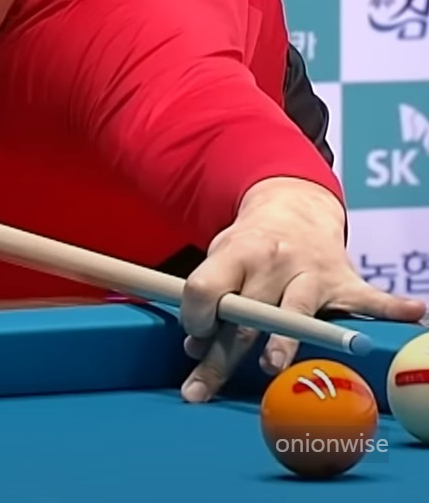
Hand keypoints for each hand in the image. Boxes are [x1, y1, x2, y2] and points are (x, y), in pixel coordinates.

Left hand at [179, 177, 425, 403]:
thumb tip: (195, 349)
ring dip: (282, 341)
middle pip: (245, 315)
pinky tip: (411, 312)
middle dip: (220, 358)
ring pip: (295, 312)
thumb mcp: (223, 259)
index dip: (196, 315)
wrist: (292, 208)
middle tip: (198, 392)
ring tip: (269, 367)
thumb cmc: (250, 246)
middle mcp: (275, 259)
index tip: (193, 339)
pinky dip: (392, 307)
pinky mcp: (345, 281)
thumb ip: (213, 299)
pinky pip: (370, 298)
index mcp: (239, 252)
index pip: (208, 286)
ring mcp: (313, 269)